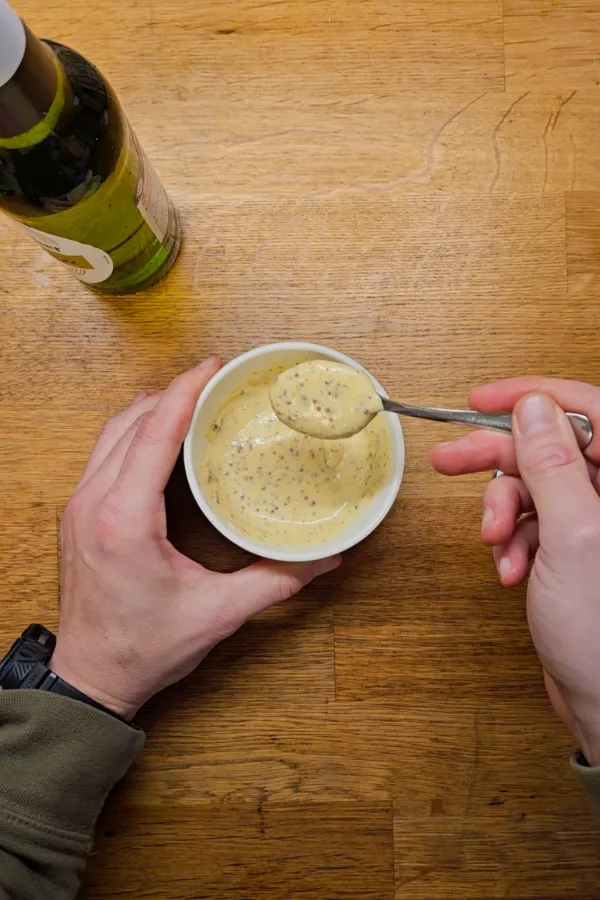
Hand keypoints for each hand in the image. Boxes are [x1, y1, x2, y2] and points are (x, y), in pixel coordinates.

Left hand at [50, 357, 340, 719]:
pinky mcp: (77, 515)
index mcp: (123, 520)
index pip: (153, 433)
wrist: (90, 678)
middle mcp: (92, 504)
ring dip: (149, 410)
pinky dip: (133, 433)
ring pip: (110, 433)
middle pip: (130, 422)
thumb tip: (324, 559)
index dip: (184, 392)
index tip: (212, 368)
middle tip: (213, 382)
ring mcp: (77, 507)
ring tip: (190, 400)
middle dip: (172, 393)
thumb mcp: (217, 613)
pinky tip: (160, 437)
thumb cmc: (142, 649)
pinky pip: (103, 453)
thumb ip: (276, 581)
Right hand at [430, 377, 599, 763]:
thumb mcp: (573, 536)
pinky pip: (531, 522)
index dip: (534, 397)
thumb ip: (553, 465)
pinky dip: (511, 540)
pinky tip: (510, 568)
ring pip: (534, 487)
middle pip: (551, 447)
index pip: (588, 409)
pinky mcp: (573, 548)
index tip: (483, 400)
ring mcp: (594, 522)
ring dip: (504, 513)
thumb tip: (533, 407)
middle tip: (450, 461)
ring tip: (493, 541)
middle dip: (500, 459)